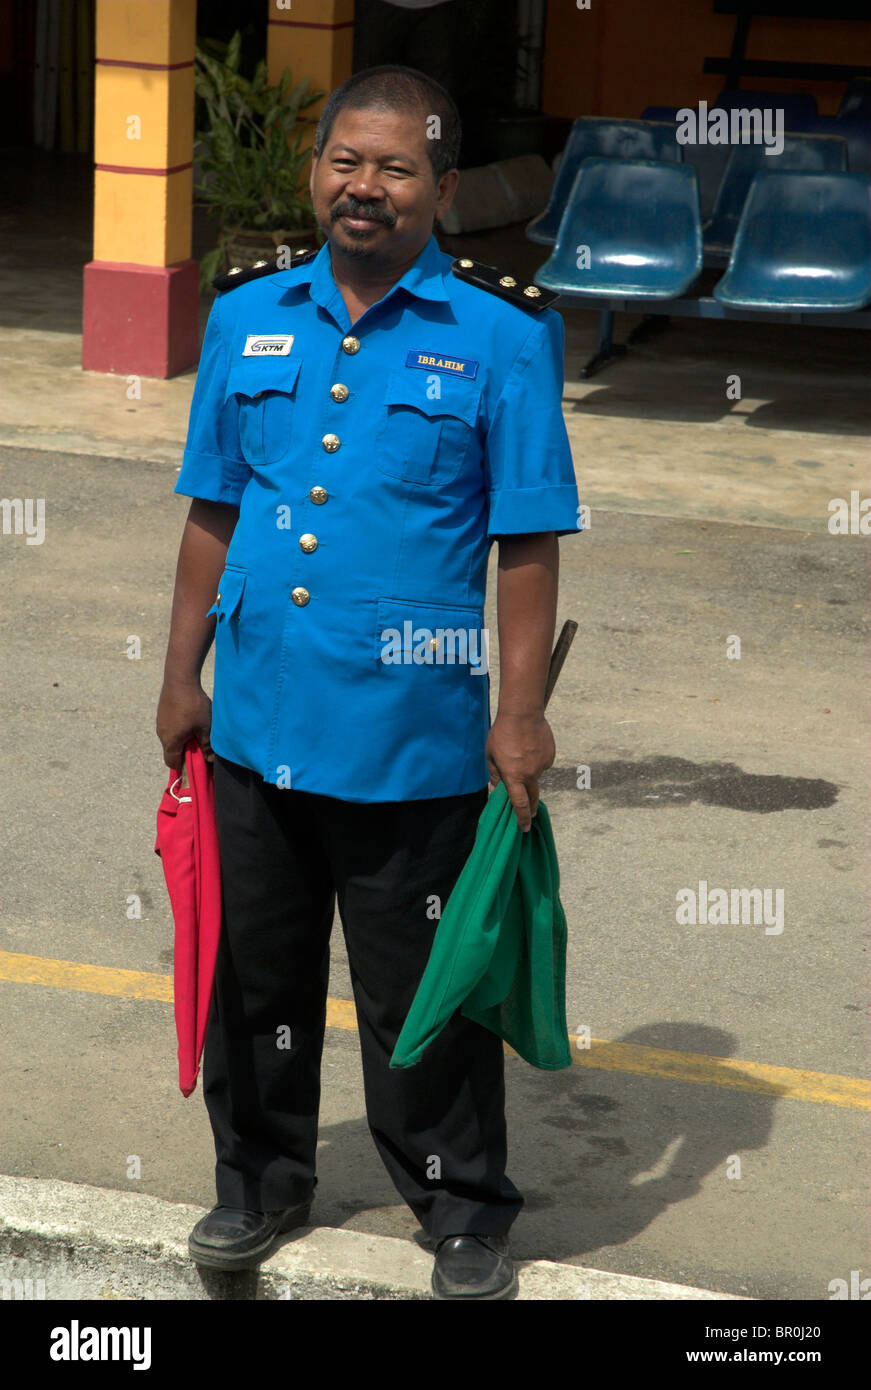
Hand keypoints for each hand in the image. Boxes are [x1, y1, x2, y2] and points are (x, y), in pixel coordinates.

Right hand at [156, 679, 212, 770]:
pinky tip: (190, 720)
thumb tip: (210, 760)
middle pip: (172, 751)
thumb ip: (207, 745)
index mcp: (171, 741)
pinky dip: (179, 729)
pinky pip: (170, 728)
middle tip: (200, 747)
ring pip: (171, 739)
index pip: (172, 763)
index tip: (196, 765)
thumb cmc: (194, 705)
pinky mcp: (162, 713)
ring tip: (197, 732)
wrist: (180, 679)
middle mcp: (162, 734)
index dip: (183, 767)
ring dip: (183, 740)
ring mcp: (161, 723)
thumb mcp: (205, 727)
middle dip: (185, 753)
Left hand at [485, 710, 554, 831]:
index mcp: (514, 776)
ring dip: (530, 772)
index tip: (524, 828)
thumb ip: (495, 774)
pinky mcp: (550, 755)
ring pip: (536, 775)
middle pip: (533, 796)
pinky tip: (530, 746)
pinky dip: (536, 760)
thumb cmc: (502, 734)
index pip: (520, 804)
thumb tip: (495, 789)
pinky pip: (542, 763)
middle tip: (531, 813)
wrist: (523, 714)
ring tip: (521, 754)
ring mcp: (542, 765)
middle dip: (532, 807)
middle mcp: (530, 774)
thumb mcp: (491, 755)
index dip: (522, 818)